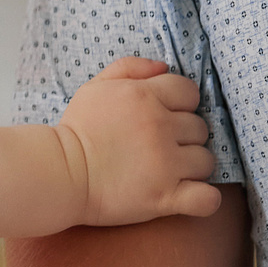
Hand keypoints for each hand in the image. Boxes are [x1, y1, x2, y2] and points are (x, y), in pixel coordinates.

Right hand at [54, 57, 220, 225]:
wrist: (59, 175)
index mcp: (145, 96)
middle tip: (160, 148)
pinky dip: (204, 199)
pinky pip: (208, 198)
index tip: (163, 118)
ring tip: (168, 172)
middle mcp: (159, 126)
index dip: (180, 105)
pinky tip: (187, 195)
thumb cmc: (76, 130)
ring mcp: (165, 164)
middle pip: (200, 128)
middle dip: (184, 137)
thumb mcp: (94, 87)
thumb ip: (129, 67)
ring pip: (206, 161)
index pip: (190, 92)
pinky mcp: (165, 197)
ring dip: (192, 167)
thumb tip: (164, 67)